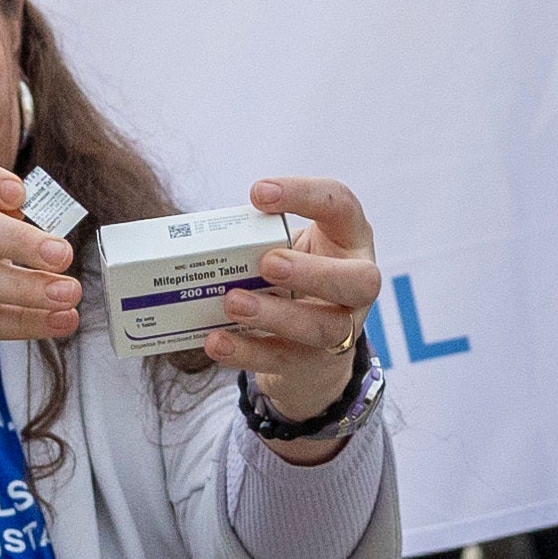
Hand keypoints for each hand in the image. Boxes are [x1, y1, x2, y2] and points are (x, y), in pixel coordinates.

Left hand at [203, 175, 386, 435]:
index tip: (258, 193)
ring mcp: (342, 330)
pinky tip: (216, 341)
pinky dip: (246, 351)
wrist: (309, 354)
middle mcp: (357, 286)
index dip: (305, 195)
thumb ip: (258, 240)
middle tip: (267, 263)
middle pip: (360, 281)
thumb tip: (198, 238)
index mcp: (348, 239)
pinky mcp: (314, 365)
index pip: (341, 204)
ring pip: (324, 327)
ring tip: (232, 302)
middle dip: (312, 272)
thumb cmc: (292, 283)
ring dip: (275, 315)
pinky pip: (282, 359)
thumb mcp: (286, 251)